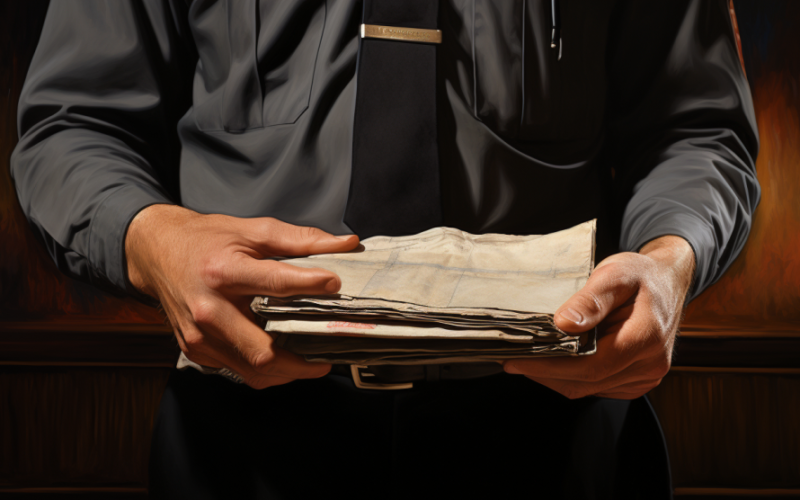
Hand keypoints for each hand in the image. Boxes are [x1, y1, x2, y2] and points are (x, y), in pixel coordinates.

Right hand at [125, 204, 359, 388]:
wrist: (156, 252)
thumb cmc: (205, 240)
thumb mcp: (253, 230)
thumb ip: (301, 240)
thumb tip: (345, 244)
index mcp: (223, 272)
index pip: (275, 283)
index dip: (310, 285)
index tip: (335, 285)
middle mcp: (208, 309)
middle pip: (262, 351)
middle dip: (301, 362)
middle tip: (327, 356)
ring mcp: (200, 335)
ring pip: (252, 370)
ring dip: (287, 372)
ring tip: (310, 361)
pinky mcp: (196, 350)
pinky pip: (237, 370)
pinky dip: (264, 369)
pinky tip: (280, 356)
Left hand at [503, 235, 694, 399]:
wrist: (668, 281)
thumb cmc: (641, 275)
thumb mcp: (615, 273)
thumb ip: (591, 300)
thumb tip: (564, 324)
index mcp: (646, 337)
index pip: (591, 365)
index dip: (549, 367)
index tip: (517, 360)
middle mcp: (650, 364)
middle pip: (587, 382)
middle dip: (545, 374)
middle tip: (512, 360)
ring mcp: (645, 376)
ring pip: (589, 389)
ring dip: (556, 377)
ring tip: (528, 359)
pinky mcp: (638, 380)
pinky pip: (598, 388)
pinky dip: (573, 378)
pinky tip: (554, 362)